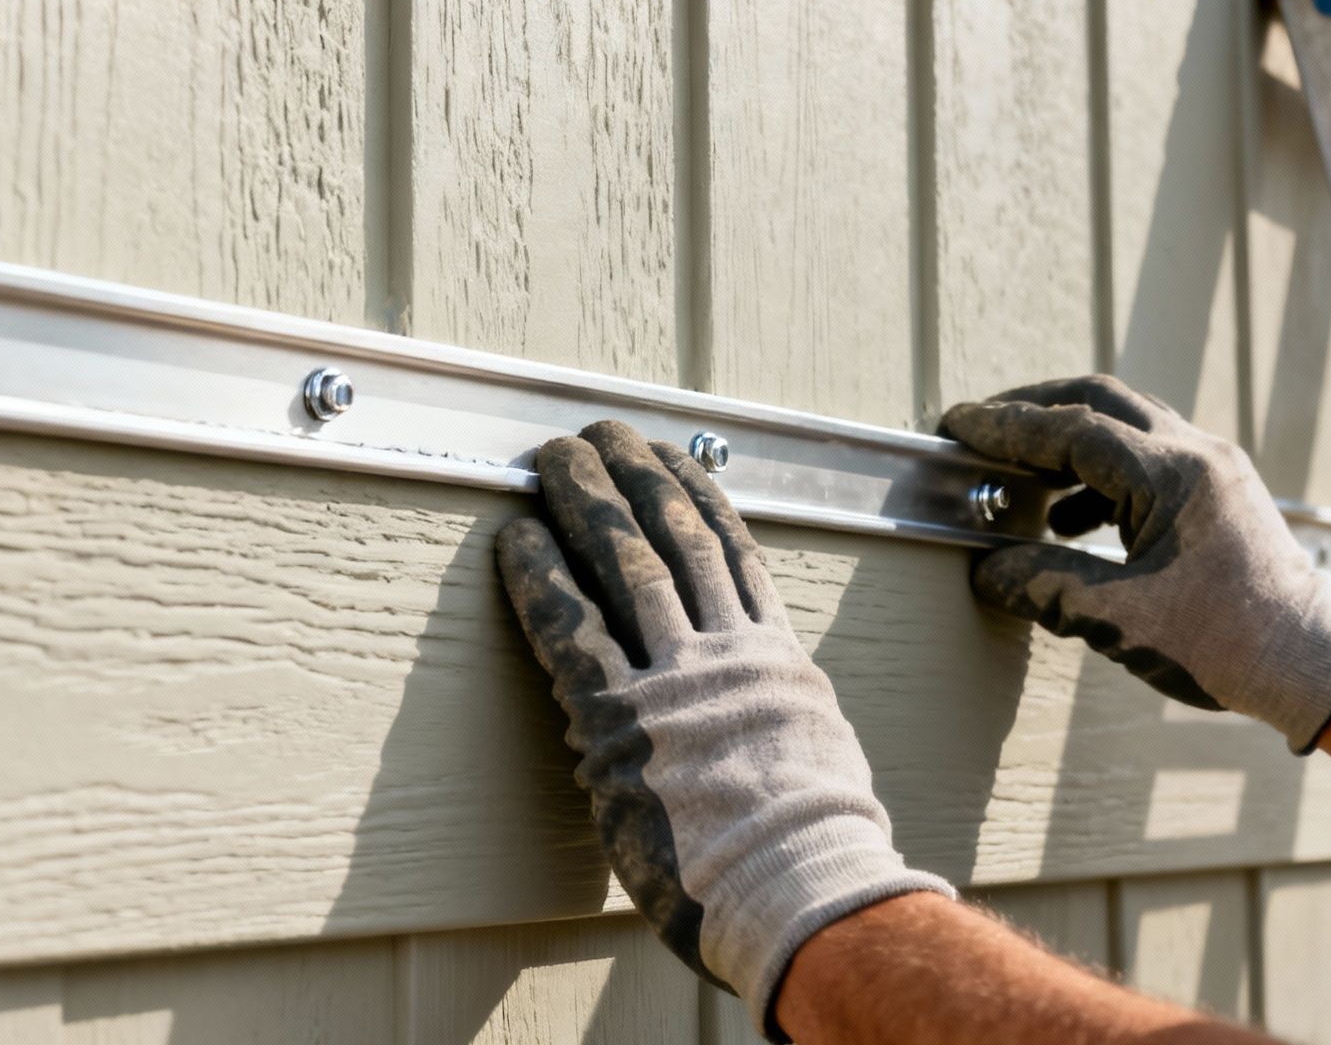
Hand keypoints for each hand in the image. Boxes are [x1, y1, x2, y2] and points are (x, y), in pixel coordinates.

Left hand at [496, 420, 952, 1041]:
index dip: (698, 494)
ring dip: (582, 500)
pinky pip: (569, 629)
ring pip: (624, 560)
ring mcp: (673, 681)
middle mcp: (727, 654)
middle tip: (600, 432)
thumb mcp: (815, 764)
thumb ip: (780, 720)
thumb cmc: (813, 860)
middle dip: (633, 475)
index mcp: (777, 662)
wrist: (803, 897)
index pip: (733, 553)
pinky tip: (515, 538)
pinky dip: (540, 576)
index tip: (674, 454)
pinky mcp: (617, 721)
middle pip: (675, 536)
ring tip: (553, 457)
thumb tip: (770, 715)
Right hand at [941, 375, 1330, 751]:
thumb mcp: (1119, 620)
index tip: (957, 427)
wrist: (1311, 665)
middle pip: (1098, 400)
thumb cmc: (1229, 644)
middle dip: (1031, 410)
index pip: (1071, 428)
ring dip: (1064, 439)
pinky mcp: (1217, 493)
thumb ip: (1044, 585)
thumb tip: (987, 570)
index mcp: (1174, 475)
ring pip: (1124, 423)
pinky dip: (1095, 473)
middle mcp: (1197, 455)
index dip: (1005, 427)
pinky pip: (1145, 457)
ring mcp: (1213, 469)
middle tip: (979, 429)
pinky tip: (1067, 519)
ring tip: (1017, 473)